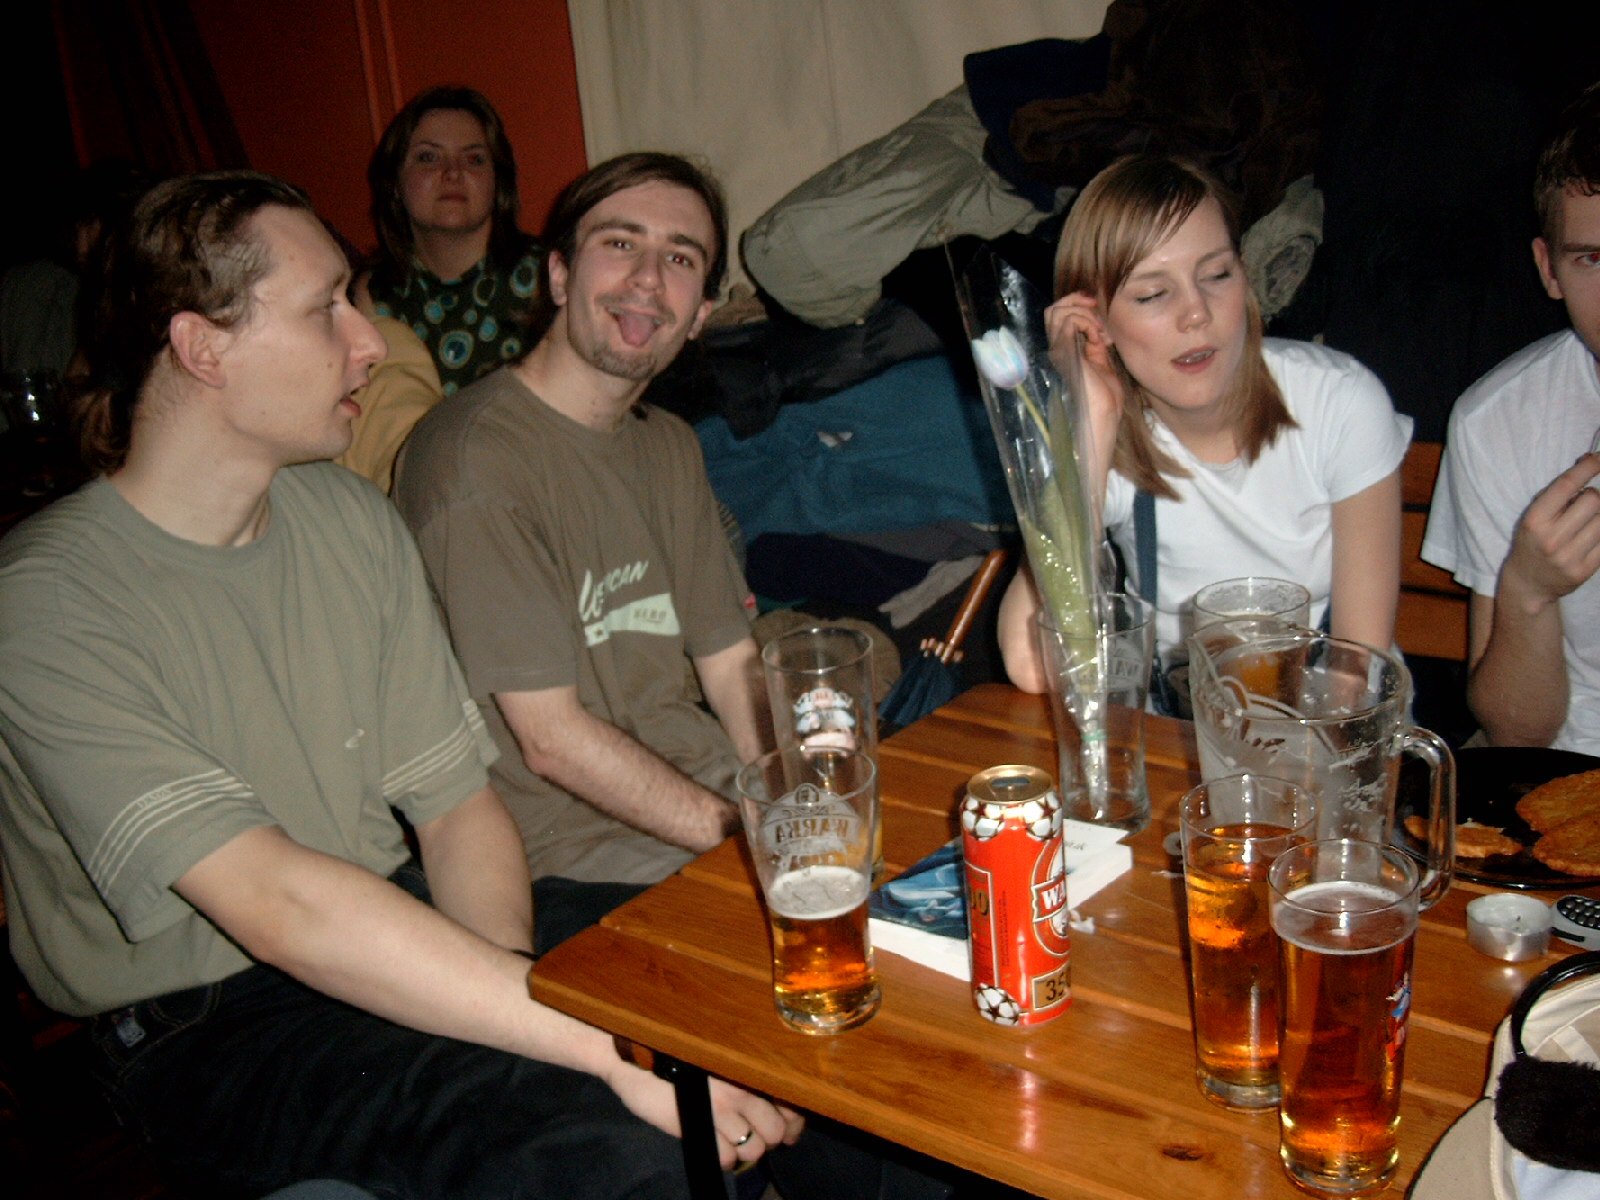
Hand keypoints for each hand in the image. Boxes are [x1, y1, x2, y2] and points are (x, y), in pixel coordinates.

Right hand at [606, 1061, 803, 1168]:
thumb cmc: (676, 1053)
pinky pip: (726, 1158)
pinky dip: (722, 1156)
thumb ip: (745, 1074)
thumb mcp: (716, 1056)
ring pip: (755, 1150)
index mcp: (749, 1068)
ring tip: (729, 1137)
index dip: (792, 1123)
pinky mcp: (699, 1128)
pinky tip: (711, 1141)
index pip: (791, 1103)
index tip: (788, 1130)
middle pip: (776, 1132)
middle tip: (752, 1134)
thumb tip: (774, 1103)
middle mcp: (742, 1088)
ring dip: (745, 1149)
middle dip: (767, 1138)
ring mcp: (721, 1109)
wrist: (633, 1057)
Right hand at [1045, 291, 1121, 498]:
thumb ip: (1096, 344)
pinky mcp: (1064, 355)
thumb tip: (1099, 325)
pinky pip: (1069, 323)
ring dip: (1084, 313)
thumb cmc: (1105, 401)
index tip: (1100, 313)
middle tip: (1099, 316)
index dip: (1078, 304)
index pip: (1060, 314)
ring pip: (1058, 311)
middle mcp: (1057, 350)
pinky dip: (1087, 322)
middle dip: (1078, 302)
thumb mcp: (1104, 364)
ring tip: (1100, 331)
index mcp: (1066, 351)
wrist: (1102, 420)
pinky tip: (1099, 338)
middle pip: (1054, 308)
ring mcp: (1058, 352)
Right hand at [1501, 453, 1599, 611]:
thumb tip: (1591, 460)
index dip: (1588, 466)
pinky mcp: (1585, 570)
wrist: (1527, 585)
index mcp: (1534, 520)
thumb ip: (1559, 494)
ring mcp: (1569, 556)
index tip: (1599, 457)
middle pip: (1593, 499)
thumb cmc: (1532, 542)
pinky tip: (1593, 535)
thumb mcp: (1534, 517)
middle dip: (1594, 497)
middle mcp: (1551, 538)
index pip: (1567, 484)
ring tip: (1586, 524)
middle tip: (1584, 506)